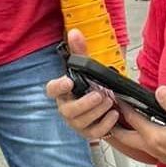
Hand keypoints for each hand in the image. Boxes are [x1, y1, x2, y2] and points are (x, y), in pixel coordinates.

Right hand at [45, 30, 157, 163]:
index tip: (68, 81)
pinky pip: (94, 134)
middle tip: (100, 94)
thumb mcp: (88, 68)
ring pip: (82, 122)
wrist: (105, 106)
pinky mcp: (89, 134)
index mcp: (63, 92)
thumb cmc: (91, 87)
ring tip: (110, 101)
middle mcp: (66, 109)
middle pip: (68, 111)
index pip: (52, 90)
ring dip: (98, 111)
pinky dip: (105, 124)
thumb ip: (80, 51)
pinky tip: (114, 114)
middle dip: (85, 103)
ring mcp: (76, 123)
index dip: (58, 87)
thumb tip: (74, 32)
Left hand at [115, 84, 165, 166]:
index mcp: (155, 138)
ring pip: (133, 142)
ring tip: (121, 118)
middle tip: (108, 109)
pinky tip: (145, 129)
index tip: (114, 93)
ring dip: (124, 131)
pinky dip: (138, 136)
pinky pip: (144, 145)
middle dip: (114, 123)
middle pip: (124, 135)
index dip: (121, 104)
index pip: (131, 118)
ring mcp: (159, 153)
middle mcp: (153, 147)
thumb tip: (160, 91)